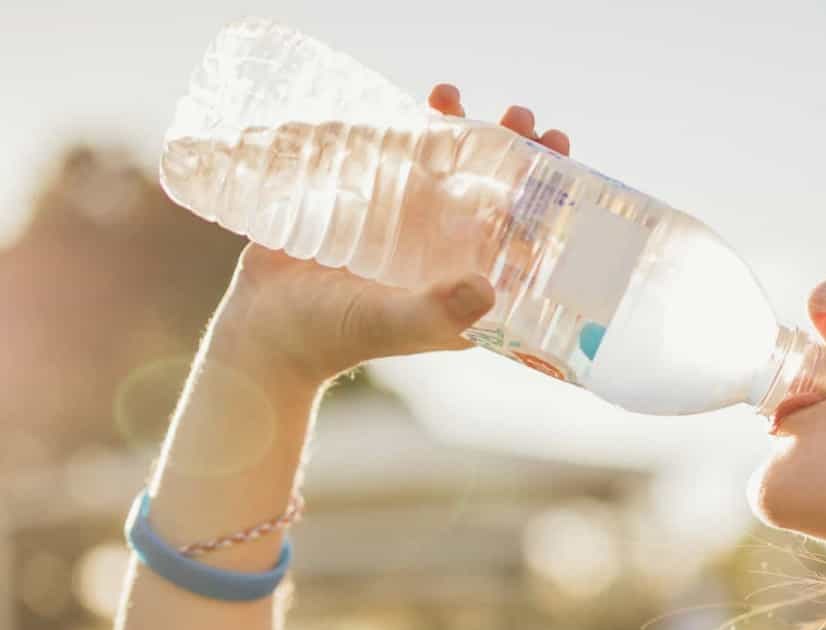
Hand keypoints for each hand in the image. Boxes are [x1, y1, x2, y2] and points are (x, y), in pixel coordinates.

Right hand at [210, 85, 573, 386]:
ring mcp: (409, 225)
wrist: (265, 328)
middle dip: (513, 152)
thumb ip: (438, 312)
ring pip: (449, 167)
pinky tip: (423, 102)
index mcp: (469, 286)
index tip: (561, 160)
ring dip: (464, 129)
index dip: (548, 199)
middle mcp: (446, 253)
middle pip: (493, 192)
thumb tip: (488, 287)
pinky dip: (414, 126)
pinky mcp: (370, 203)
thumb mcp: (391, 325)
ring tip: (456, 96)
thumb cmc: (333, 336)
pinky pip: (401, 157)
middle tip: (522, 118)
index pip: (523, 237)